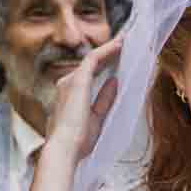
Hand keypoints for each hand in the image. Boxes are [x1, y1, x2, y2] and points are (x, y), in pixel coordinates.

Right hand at [44, 34, 122, 160]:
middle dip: (108, 54)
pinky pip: (94, 58)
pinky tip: (120, 44)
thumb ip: (104, 99)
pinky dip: (108, 50)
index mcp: (69, 96)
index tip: (119, 59)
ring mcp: (70, 80)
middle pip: (91, 65)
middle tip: (125, 44)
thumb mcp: (96, 118)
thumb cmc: (77, 141)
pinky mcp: (78, 79)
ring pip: (93, 58)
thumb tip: (114, 82)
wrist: (64, 149)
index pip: (89, 75)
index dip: (104, 65)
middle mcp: (67, 84)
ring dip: (110, 49)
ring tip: (126, 41)